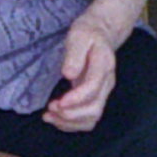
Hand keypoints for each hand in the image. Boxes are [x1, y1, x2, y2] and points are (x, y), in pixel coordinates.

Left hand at [45, 14, 120, 131]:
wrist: (101, 34)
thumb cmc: (88, 33)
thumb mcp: (79, 34)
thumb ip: (75, 53)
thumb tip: (68, 74)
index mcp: (104, 65)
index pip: (92, 88)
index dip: (75, 99)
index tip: (58, 102)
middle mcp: (107, 83)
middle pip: (94, 109)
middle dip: (70, 114)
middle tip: (50, 107)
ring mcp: (103, 93)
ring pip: (91, 118)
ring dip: (69, 122)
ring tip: (49, 116)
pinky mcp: (96, 99)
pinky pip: (87, 120)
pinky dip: (71, 124)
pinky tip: (55, 118)